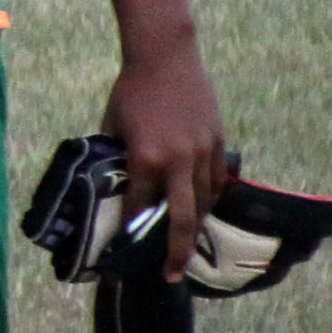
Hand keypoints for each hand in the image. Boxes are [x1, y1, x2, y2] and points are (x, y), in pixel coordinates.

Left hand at [102, 40, 230, 278]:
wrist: (165, 57)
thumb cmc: (130, 92)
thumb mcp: (112, 128)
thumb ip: (117, 159)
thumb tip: (113, 186)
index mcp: (146, 158)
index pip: (139, 207)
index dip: (132, 230)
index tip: (125, 250)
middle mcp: (178, 161)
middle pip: (182, 218)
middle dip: (175, 251)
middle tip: (169, 275)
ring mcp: (203, 152)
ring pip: (205, 203)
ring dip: (196, 229)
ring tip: (186, 250)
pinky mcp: (219, 142)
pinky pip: (218, 181)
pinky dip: (211, 200)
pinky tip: (203, 214)